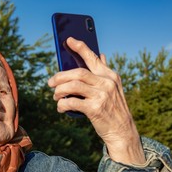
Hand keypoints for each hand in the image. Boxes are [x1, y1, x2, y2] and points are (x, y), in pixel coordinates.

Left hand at [48, 37, 144, 164]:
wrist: (122, 131)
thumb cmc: (113, 109)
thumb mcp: (113, 88)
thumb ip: (104, 72)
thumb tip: (101, 54)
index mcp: (110, 75)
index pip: (93, 57)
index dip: (80, 47)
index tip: (68, 40)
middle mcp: (107, 83)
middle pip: (77, 72)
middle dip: (60, 76)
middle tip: (50, 83)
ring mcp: (101, 95)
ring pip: (72, 86)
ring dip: (59, 91)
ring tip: (55, 96)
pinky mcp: (95, 109)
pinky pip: (71, 102)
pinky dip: (62, 104)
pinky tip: (60, 107)